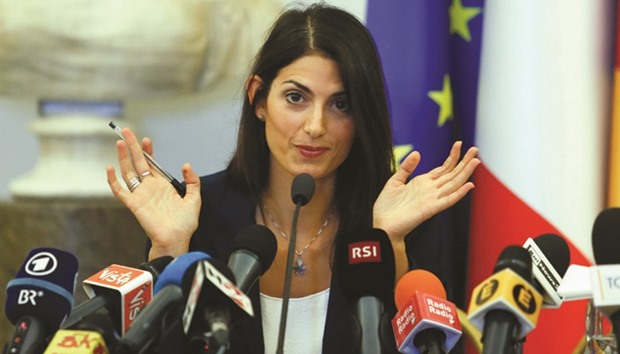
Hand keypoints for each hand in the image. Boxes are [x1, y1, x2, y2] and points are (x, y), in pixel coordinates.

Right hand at [106, 128, 201, 257]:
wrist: (177, 238)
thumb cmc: (185, 223)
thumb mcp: (194, 198)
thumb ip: (192, 180)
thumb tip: (186, 164)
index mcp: (161, 185)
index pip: (151, 164)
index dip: (148, 151)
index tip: (147, 139)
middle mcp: (149, 188)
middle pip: (137, 163)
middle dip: (132, 147)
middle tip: (126, 131)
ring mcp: (140, 195)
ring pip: (127, 172)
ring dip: (123, 157)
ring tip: (120, 142)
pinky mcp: (133, 205)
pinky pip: (120, 191)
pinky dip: (113, 180)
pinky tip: (110, 168)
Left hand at [373, 141, 479, 241]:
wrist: (382, 225)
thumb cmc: (387, 207)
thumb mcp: (394, 181)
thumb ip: (406, 167)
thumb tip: (418, 153)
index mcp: (423, 183)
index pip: (443, 168)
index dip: (452, 156)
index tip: (460, 143)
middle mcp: (430, 190)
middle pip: (452, 174)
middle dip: (464, 161)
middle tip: (475, 149)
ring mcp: (432, 199)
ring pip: (453, 184)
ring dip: (465, 173)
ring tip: (476, 161)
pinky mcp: (430, 209)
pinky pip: (447, 200)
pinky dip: (459, 194)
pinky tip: (469, 185)